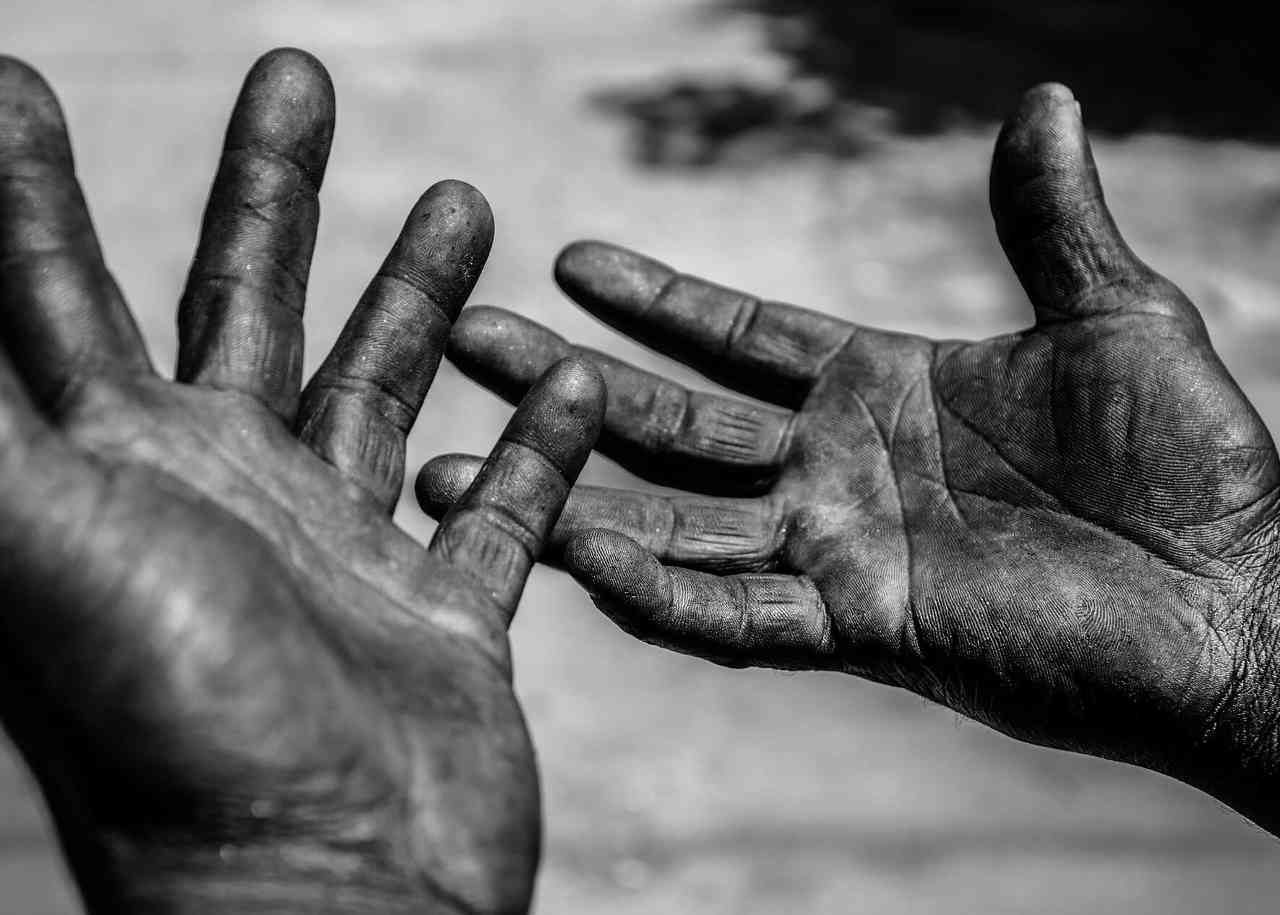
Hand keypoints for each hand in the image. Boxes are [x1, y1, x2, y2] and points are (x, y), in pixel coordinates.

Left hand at [0, 50, 602, 912]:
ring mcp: (338, 556)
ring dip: (417, 296)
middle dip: (271, 192)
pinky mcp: (442, 613)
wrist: (325, 895)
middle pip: (245, 308)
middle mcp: (224, 500)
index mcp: (121, 471)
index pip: (54, 293)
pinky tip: (566, 378)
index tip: (14, 78)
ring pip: (381, 392)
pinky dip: (538, 448)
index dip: (22, 188)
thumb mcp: (43, 537)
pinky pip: (501, 507)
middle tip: (300, 71)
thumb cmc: (174, 719)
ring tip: (463, 192)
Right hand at [420, 85, 1279, 831]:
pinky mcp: (857, 625)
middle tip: (463, 337)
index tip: (569, 255)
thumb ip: (1046, 221)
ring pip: (671, 520)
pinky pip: (731, 613)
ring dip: (567, 496)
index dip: (656, 300)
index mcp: (879, 387)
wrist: (1240, 595)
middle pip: (670, 420)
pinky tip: (577, 554)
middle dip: (565, 381)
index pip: (736, 337)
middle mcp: (837, 470)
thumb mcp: (1112, 313)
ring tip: (455, 467)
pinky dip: (654, 590)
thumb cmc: (1194, 457)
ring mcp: (836, 550)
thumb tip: (1045, 100)